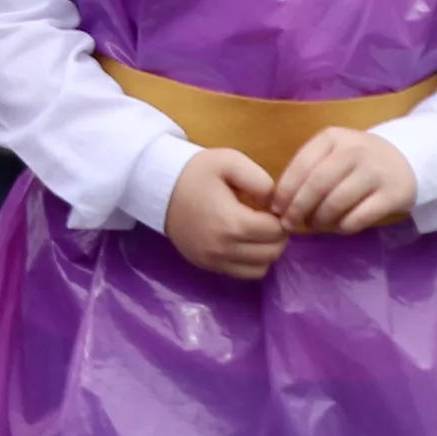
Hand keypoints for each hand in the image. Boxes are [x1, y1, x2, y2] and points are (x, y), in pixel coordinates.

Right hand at [160, 146, 290, 281]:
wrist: (157, 186)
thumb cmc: (194, 173)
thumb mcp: (229, 161)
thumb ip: (260, 179)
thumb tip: (276, 202)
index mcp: (233, 222)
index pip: (277, 230)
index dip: (279, 216)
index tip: (269, 206)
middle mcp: (225, 248)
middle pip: (272, 252)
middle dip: (276, 235)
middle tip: (265, 218)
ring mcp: (214, 260)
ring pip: (261, 268)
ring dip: (265, 251)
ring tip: (255, 232)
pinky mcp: (207, 266)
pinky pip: (243, 274)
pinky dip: (250, 262)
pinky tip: (242, 242)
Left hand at [273, 126, 417, 235]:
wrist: (405, 160)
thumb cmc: (356, 160)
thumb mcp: (333, 151)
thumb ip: (309, 168)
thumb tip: (280, 202)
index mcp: (333, 137)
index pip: (302, 164)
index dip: (286, 190)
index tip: (276, 208)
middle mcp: (354, 151)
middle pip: (318, 183)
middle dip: (299, 207)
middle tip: (290, 223)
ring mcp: (375, 172)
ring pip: (338, 201)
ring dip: (320, 219)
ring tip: (313, 225)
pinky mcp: (392, 195)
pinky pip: (360, 216)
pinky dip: (344, 226)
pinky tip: (339, 228)